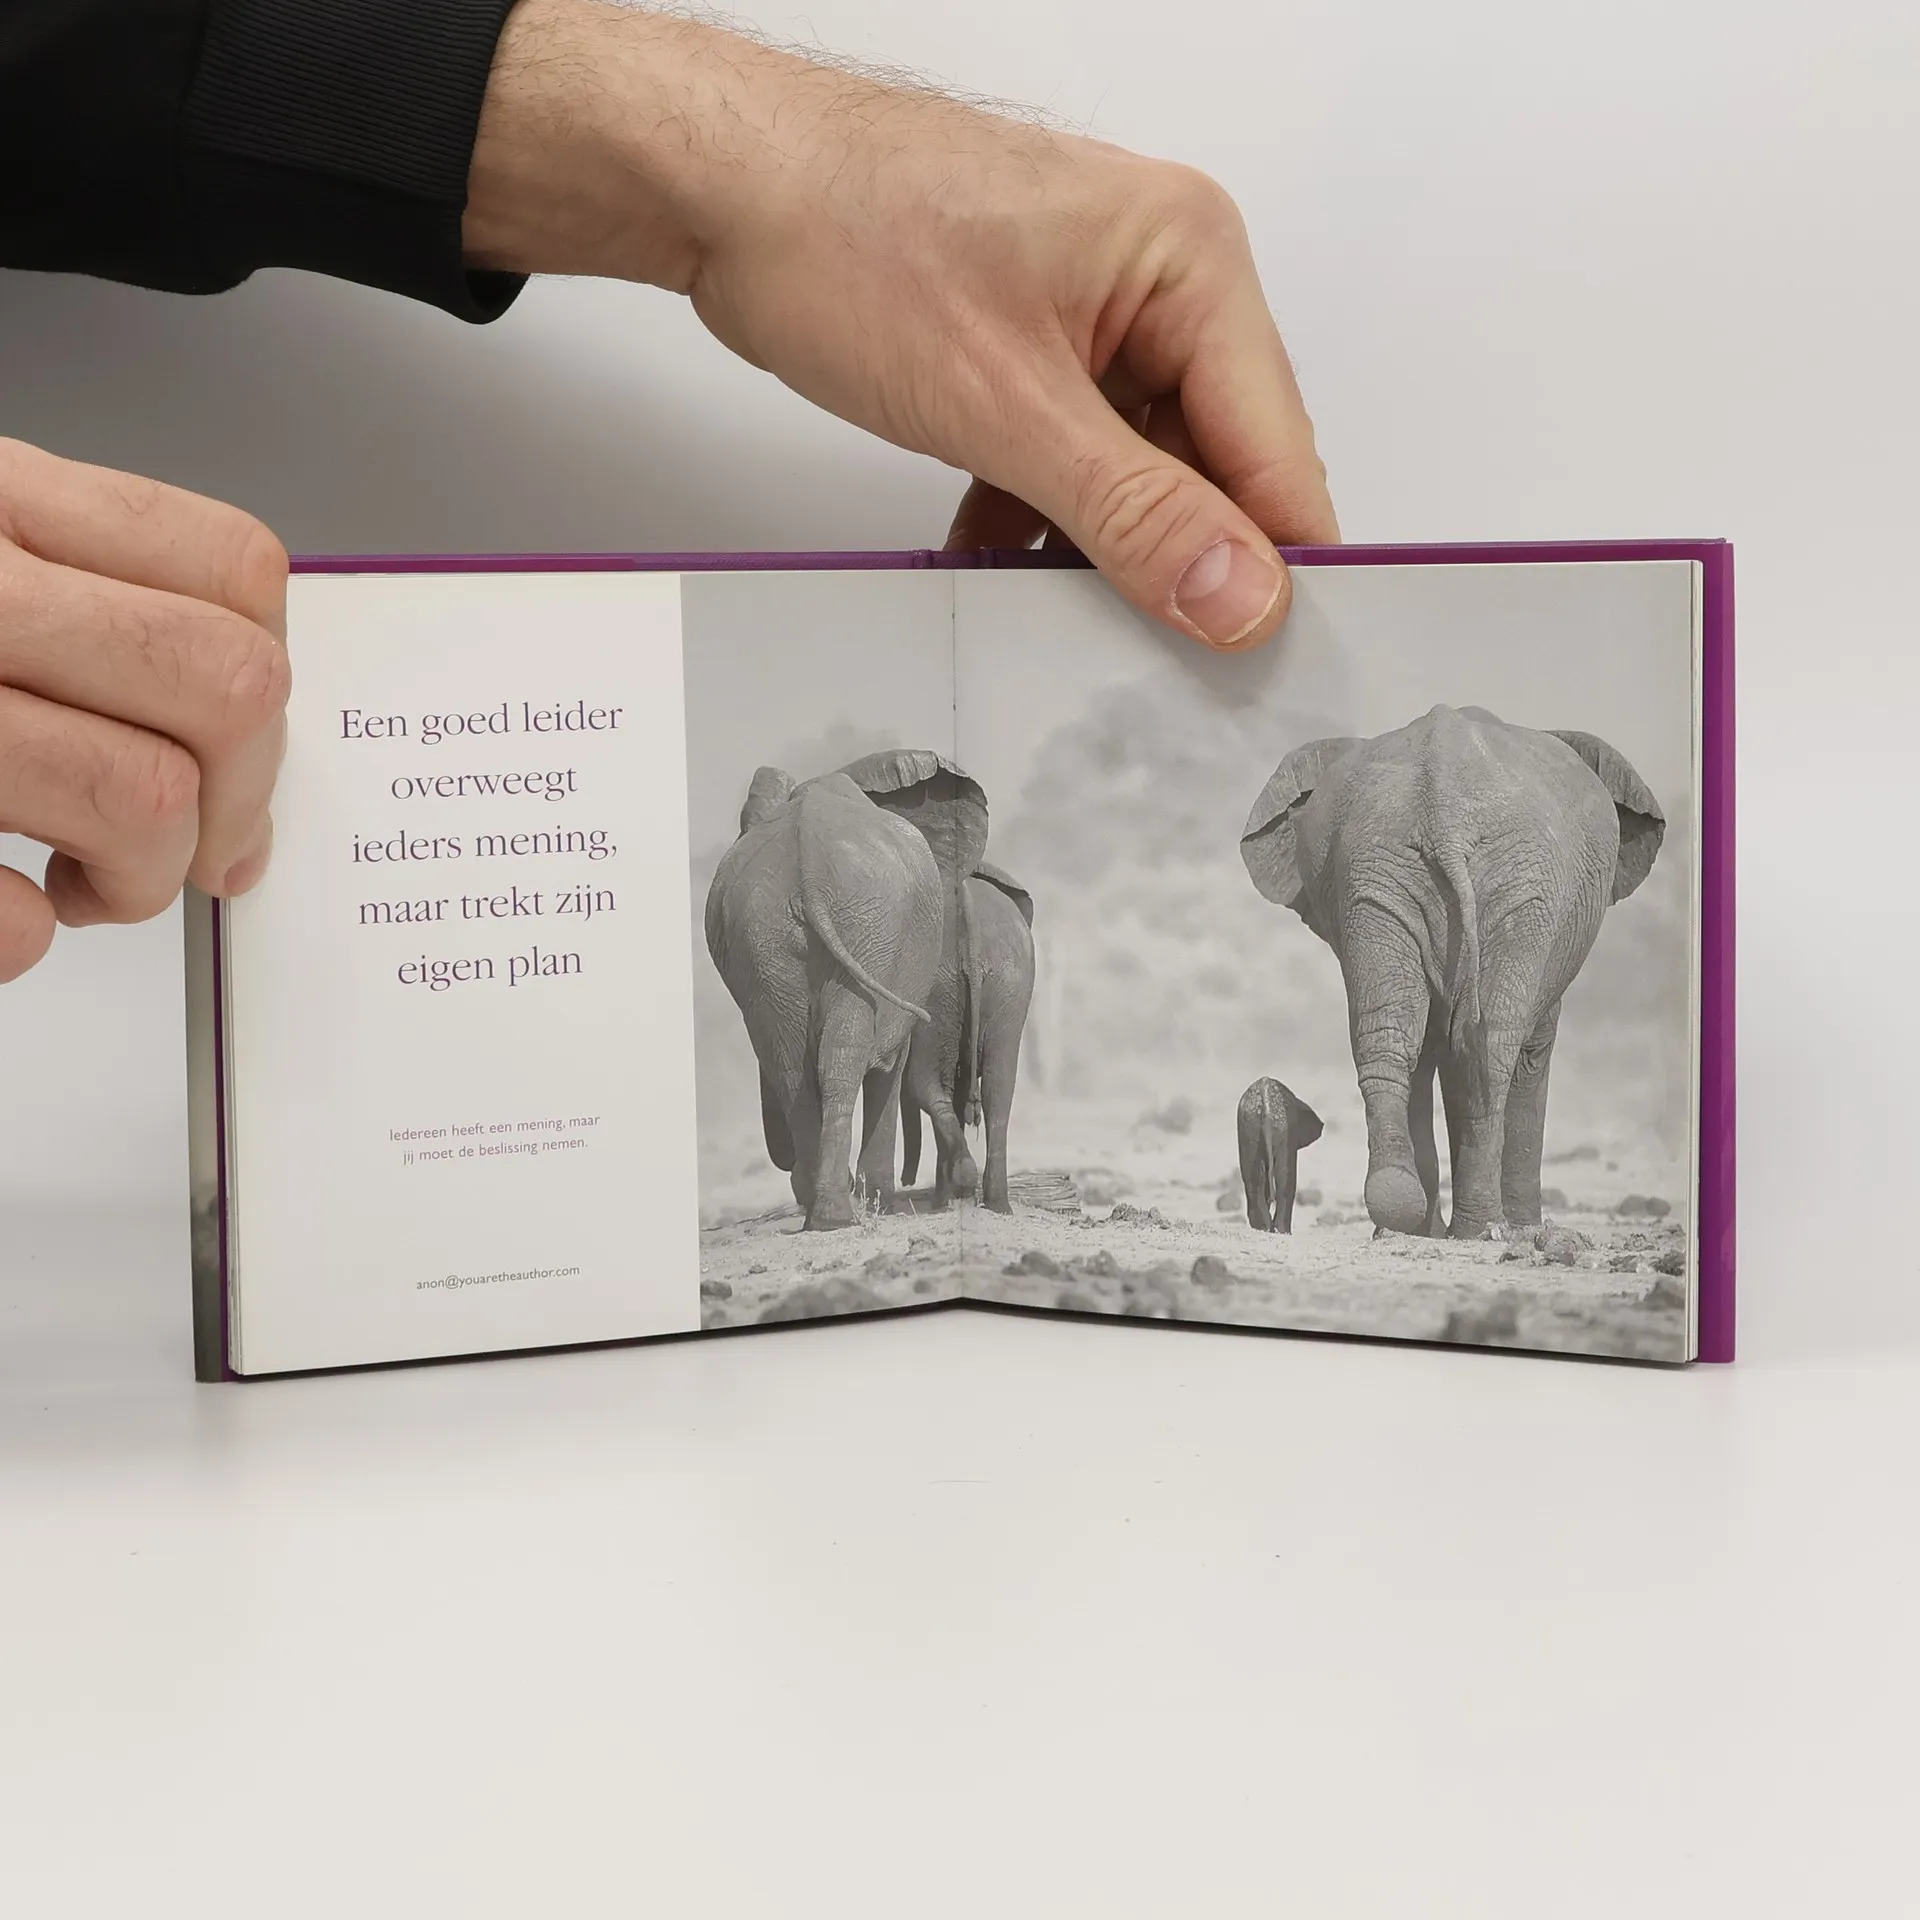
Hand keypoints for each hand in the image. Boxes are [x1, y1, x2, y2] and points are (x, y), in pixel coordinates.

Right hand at [0, 440, 289, 982]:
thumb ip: (94, 621)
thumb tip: (245, 779)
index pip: (232, 569)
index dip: (265, 680)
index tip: (235, 752)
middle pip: (225, 686)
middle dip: (234, 796)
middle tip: (179, 841)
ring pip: (141, 797)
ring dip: (140, 878)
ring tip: (81, 880)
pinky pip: (4, 914)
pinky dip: (20, 934)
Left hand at [465, 1, 1338, 650]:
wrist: (722, 187)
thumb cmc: (845, 237)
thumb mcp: (1006, 407)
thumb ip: (1135, 514)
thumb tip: (1241, 596)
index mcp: (1191, 262)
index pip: (1275, 450)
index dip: (1272, 566)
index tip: (1255, 666)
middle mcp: (1161, 280)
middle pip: (1214, 465)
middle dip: (1177, 562)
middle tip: (1148, 661)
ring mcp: (1095, 314)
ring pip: (1138, 472)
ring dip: (1098, 548)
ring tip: (1057, 616)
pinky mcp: (1035, 347)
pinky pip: (1074, 457)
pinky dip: (1040, 518)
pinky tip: (995, 563)